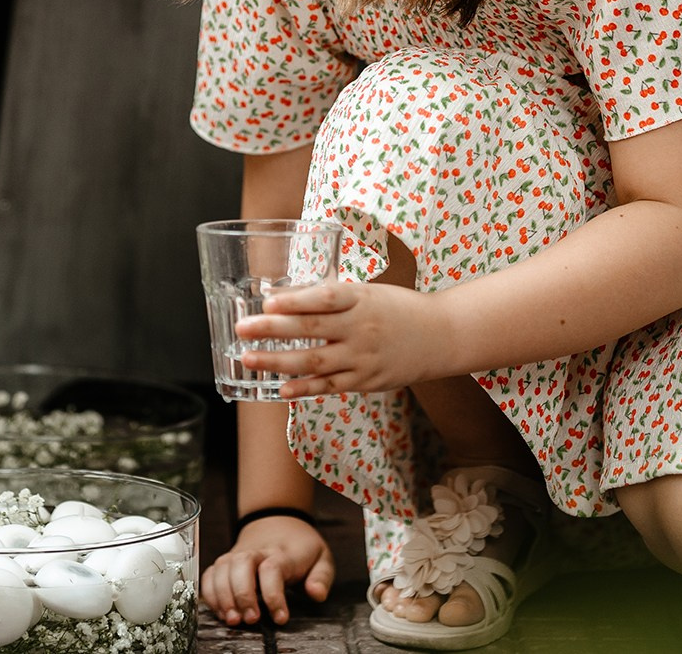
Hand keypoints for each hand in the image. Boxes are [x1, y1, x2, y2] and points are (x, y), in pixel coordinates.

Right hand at [201, 515, 335, 624]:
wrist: (278, 520)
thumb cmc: (300, 546)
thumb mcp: (322, 558)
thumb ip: (321, 578)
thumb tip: (316, 593)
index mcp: (283, 553)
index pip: (273, 569)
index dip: (274, 595)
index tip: (280, 618)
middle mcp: (257, 551)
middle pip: (242, 564)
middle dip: (243, 594)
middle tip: (251, 619)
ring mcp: (238, 554)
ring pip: (222, 568)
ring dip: (223, 596)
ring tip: (233, 619)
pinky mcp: (226, 561)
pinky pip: (210, 574)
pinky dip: (210, 593)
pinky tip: (221, 611)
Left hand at [236, 280, 445, 396]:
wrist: (439, 336)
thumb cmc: (396, 308)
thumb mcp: (365, 293)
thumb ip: (327, 296)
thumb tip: (280, 298)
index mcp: (360, 299)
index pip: (325, 298)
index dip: (296, 300)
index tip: (267, 301)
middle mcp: (360, 328)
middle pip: (311, 328)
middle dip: (272, 329)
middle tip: (242, 328)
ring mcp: (363, 357)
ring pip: (315, 361)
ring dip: (278, 362)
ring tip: (249, 359)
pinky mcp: (366, 381)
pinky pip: (330, 386)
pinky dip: (304, 388)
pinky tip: (281, 389)